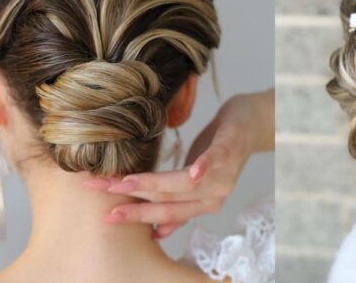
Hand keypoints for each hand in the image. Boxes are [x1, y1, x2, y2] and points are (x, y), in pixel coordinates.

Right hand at [83, 89, 273, 238]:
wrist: (252, 123)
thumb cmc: (217, 151)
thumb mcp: (195, 181)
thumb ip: (177, 203)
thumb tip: (157, 233)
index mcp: (202, 204)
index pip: (164, 214)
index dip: (136, 216)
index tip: (107, 217)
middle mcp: (213, 196)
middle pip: (168, 201)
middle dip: (133, 201)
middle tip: (103, 195)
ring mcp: (223, 174)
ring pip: (182, 184)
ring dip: (151, 183)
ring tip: (124, 182)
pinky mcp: (229, 150)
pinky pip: (215, 160)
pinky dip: (204, 165)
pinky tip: (195, 168)